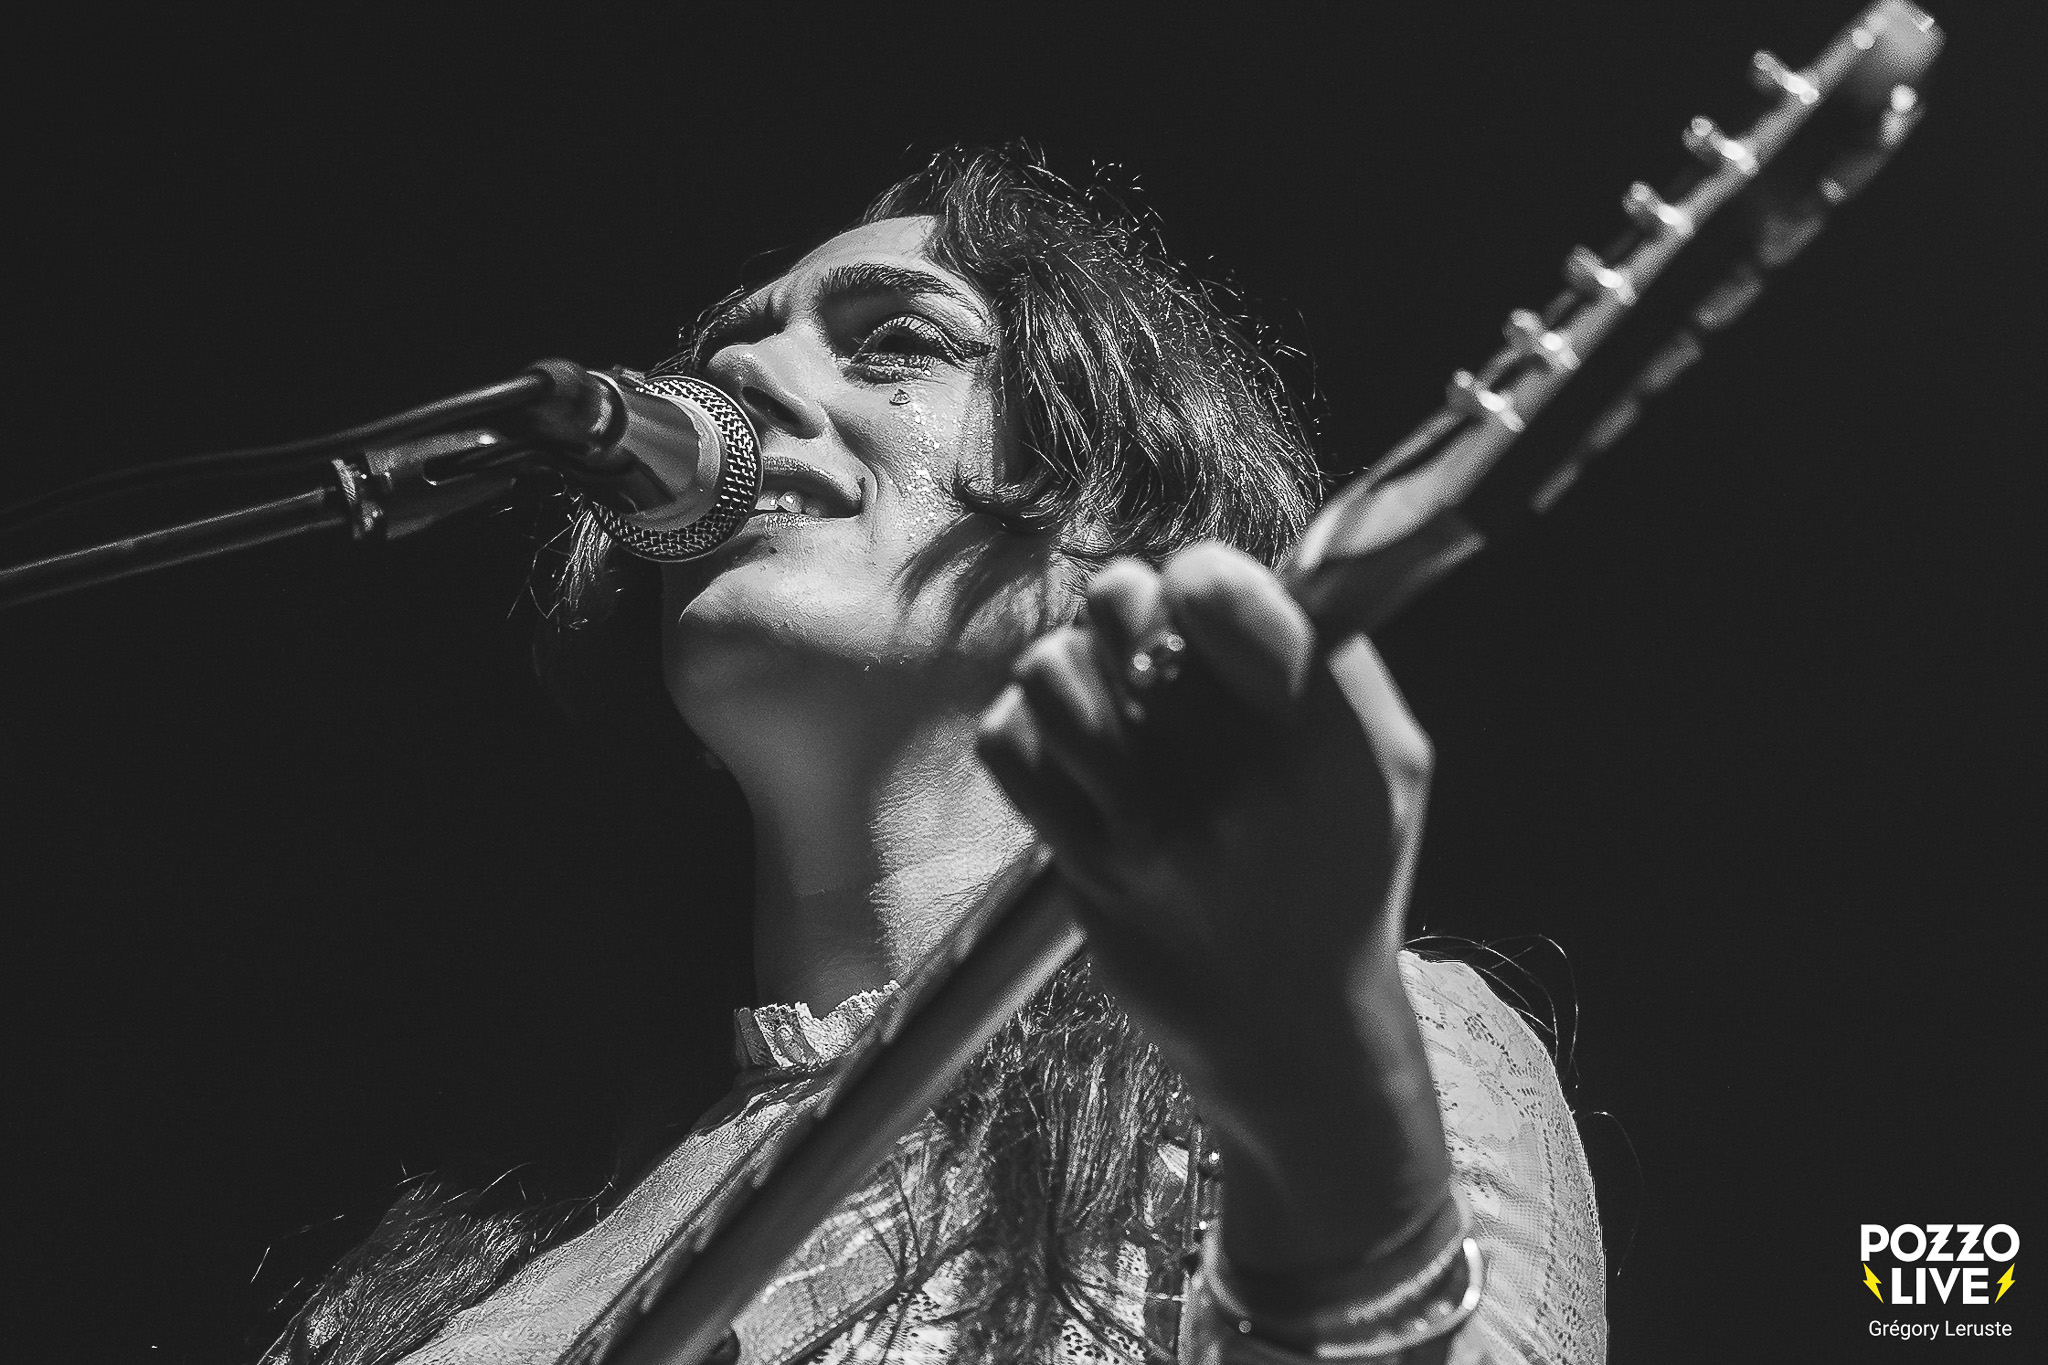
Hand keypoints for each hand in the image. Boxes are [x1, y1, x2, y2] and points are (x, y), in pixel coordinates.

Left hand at [977, 542, 1455, 1283]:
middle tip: (1137, 638)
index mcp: (1321, 736)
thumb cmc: (1338, 873)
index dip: (1194, 575)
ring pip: (1051, 672)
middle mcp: (1235, 782)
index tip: (1197, 598)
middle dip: (1120, 605)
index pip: (1218, 594)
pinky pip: (1009, 748)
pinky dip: (1023, 732)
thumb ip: (1327, 659)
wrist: (1294, 1032)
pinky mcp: (1087, 871)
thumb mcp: (1384, 764)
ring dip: (1066, 669)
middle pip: (1122, 610)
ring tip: (1098, 698)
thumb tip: (1227, 571)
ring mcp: (1154, 832)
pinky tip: (1064, 755)